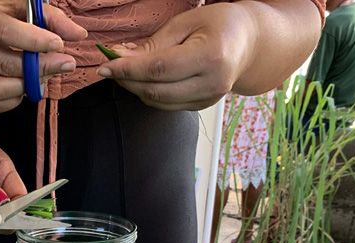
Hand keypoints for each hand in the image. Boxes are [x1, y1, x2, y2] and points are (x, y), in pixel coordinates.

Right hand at [0, 0, 86, 112]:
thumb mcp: (20, 5)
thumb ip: (50, 17)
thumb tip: (77, 34)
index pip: (3, 32)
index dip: (34, 41)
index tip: (58, 44)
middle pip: (3, 64)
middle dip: (40, 67)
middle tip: (65, 64)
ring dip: (28, 85)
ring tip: (44, 74)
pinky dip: (16, 98)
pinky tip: (25, 84)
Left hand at [97, 3, 258, 110]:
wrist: (249, 43)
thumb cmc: (219, 25)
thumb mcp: (186, 23)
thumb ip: (153, 44)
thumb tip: (119, 57)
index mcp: (211, 56)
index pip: (159, 69)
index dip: (128, 70)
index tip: (104, 67)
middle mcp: (212, 83)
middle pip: (156, 90)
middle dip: (127, 81)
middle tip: (109, 68)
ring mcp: (208, 99)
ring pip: (159, 102)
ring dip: (135, 89)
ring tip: (124, 72)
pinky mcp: (202, 107)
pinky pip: (167, 106)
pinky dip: (149, 94)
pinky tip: (143, 80)